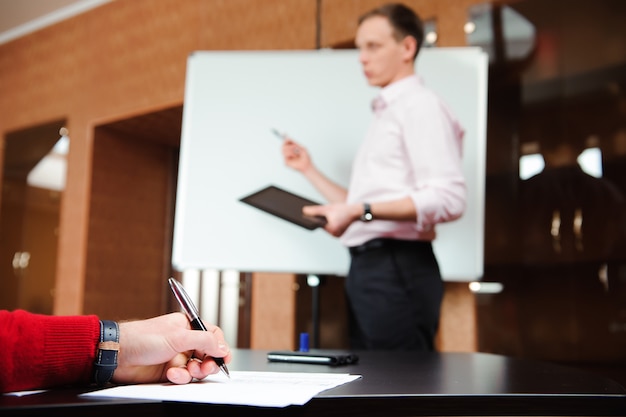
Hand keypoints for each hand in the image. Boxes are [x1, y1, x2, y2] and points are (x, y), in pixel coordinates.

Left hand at [112, 312, 230, 384]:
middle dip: (209, 362)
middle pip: (208, 354)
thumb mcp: (178, 337)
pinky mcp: (169, 371)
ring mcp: (177, 357)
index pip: (212, 335)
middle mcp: (184, 341)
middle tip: (205, 368)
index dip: (220, 346)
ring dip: (194, 371)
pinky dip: (181, 378)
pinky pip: (184, 377)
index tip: (223, 357)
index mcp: (187, 326)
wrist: (119, 355)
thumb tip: (222, 347)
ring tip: (187, 370)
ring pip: (197, 368)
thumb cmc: (142, 337)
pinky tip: (172, 375)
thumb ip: (204, 341)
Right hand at [281, 138, 311, 173]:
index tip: (284, 133)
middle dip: (288, 144)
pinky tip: (295, 157)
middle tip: (294, 145)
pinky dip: (292, 154)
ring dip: (291, 149)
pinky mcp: (286, 162)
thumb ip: (295, 142)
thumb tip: (288, 138)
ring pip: (284, 149)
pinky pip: (286, 155)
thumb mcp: (301, 147)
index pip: (286, 143)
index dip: (284, 138)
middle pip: (283, 145)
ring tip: (297, 153)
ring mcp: (286, 158)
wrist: (307, 164)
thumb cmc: (305, 157)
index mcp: (291, 149)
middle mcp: (288, 153)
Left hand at [303, 203, 360, 236]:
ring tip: (319, 215)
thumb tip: (304, 211)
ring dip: (323, 221)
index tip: (301, 217)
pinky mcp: (338, 233)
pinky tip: (325, 217)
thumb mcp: (328, 208)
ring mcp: (336, 235)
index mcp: (332, 229)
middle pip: (321, 226)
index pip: (317, 225)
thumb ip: (315, 210)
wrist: (357, 212)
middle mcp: (334, 234)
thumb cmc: (344, 209)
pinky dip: (328, 222)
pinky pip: (329, 227)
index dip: (310, 220)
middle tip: (308, 214)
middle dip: (317, 220)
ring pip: (325, 226)